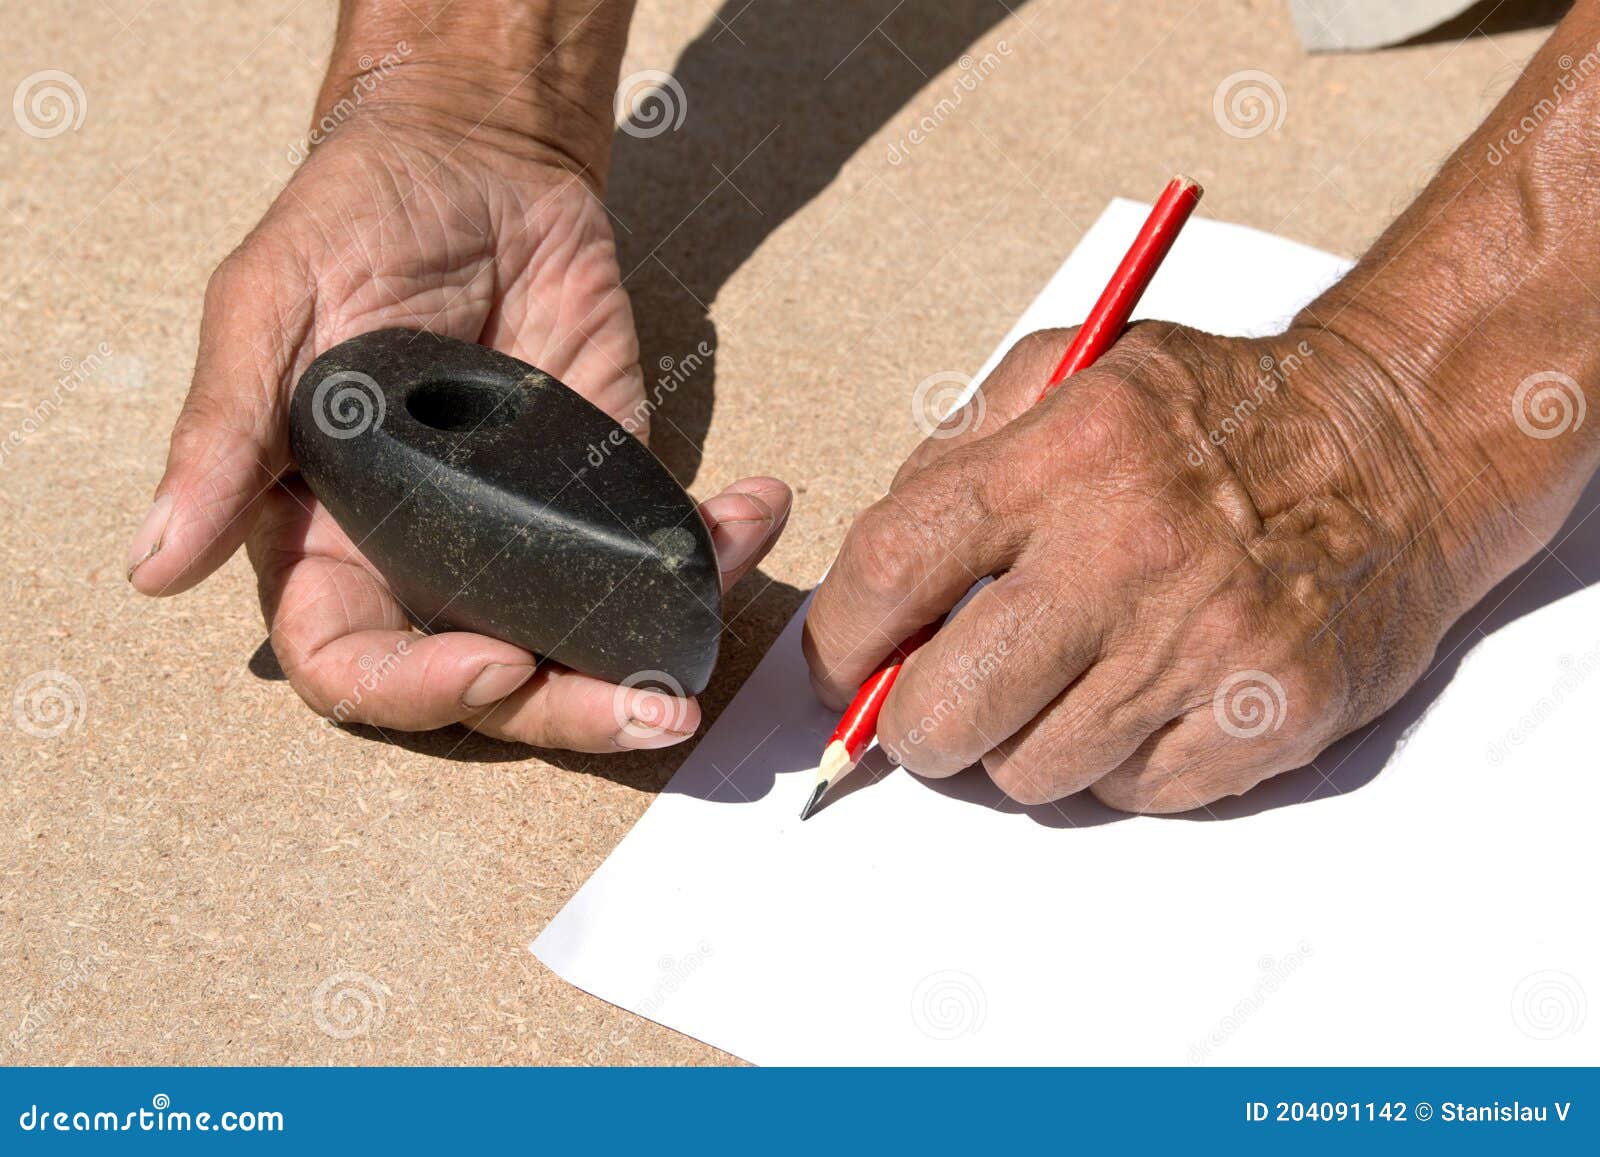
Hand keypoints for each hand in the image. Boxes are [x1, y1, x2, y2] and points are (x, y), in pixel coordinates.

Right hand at [128, 104, 788, 750]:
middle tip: (652, 711)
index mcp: (331, 539)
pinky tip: (756, 515)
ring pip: (585, 640)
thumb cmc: (351, 226)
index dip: (421, 694)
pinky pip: (661, 546)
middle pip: (496, 686)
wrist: (471, 160)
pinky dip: (718, 550)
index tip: (496, 665)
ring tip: (706, 661)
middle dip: (572, 713)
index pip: (359, 667)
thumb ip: (225, 435)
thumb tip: (156, 566)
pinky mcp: (608, 484)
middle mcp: (432, 557)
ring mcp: (528, 529)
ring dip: (655, 661)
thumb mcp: (268, 310)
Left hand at [803, 322, 1486, 811]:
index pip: (894, 569)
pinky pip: (1129, 795)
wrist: (1396, 448)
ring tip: (1070, 676)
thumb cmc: (1219, 415)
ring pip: (1031, 773)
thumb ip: (958, 452)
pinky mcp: (1266, 720)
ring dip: (1023, 740)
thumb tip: (875, 579)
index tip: (835, 664)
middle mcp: (1131, 556)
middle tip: (934, 702)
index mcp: (1068, 457)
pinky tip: (1148, 693)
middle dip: (913, 725)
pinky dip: (1117, 761)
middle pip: (946, 710)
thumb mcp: (1076, 369)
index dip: (838, 638)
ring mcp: (1205, 649)